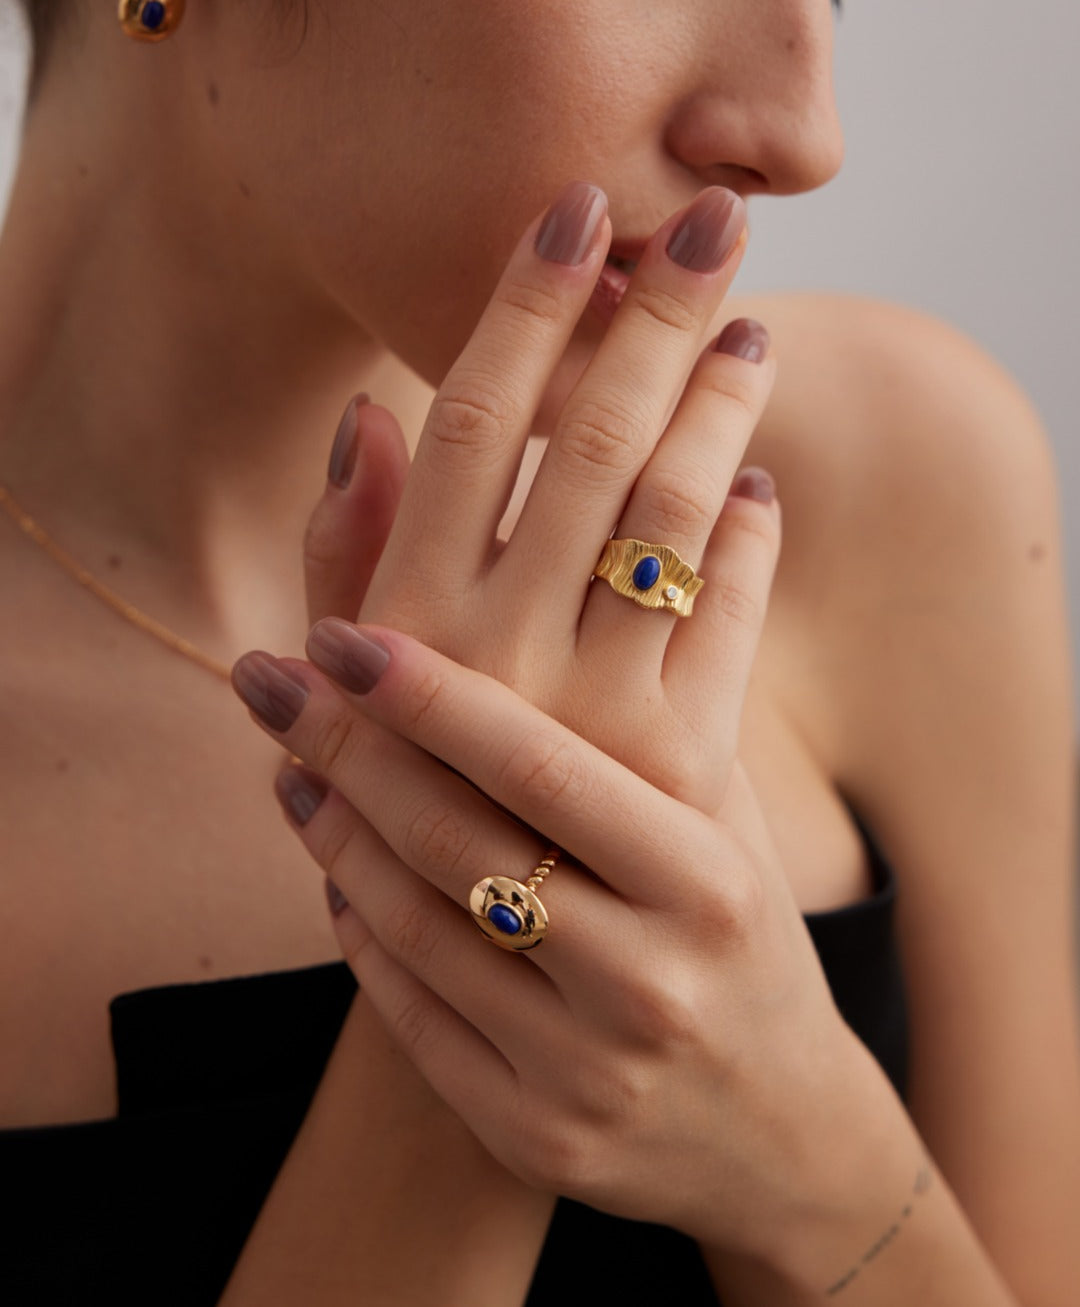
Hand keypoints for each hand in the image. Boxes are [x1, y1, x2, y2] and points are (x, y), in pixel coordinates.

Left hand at [233, 625, 899, 1264]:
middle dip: (348, 749)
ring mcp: (588, 1071)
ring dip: (335, 835)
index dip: (432, 697)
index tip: (343, 635)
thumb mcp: (730, 801)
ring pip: (420, 930)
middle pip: (460, 845)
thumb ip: (700, 658)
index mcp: (705, 878)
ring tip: (289, 761)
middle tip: (269, 677)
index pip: (541, 769)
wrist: (779, 1124)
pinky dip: (361, 935)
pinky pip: (415, 1019)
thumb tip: (738, 481)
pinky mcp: (537, 1137)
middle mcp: (650, 979)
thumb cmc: (739, 920)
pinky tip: (331, 870)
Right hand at [299, 181, 779, 816]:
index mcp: (399, 616)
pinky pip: (734, 616)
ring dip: (721, 408)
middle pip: (588, 440)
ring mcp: (592, 712)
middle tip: (718, 220)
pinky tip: (763, 482)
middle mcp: (492, 654)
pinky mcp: (680, 765)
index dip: (526, 306)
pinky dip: (755, 538)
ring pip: (673, 514)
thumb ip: (345, 552)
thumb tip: (363, 415)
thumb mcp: (342, 681)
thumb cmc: (404, 795)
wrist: (500, 965)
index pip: (467, 419)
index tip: (579, 209)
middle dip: (658, 316)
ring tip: (754, 332)